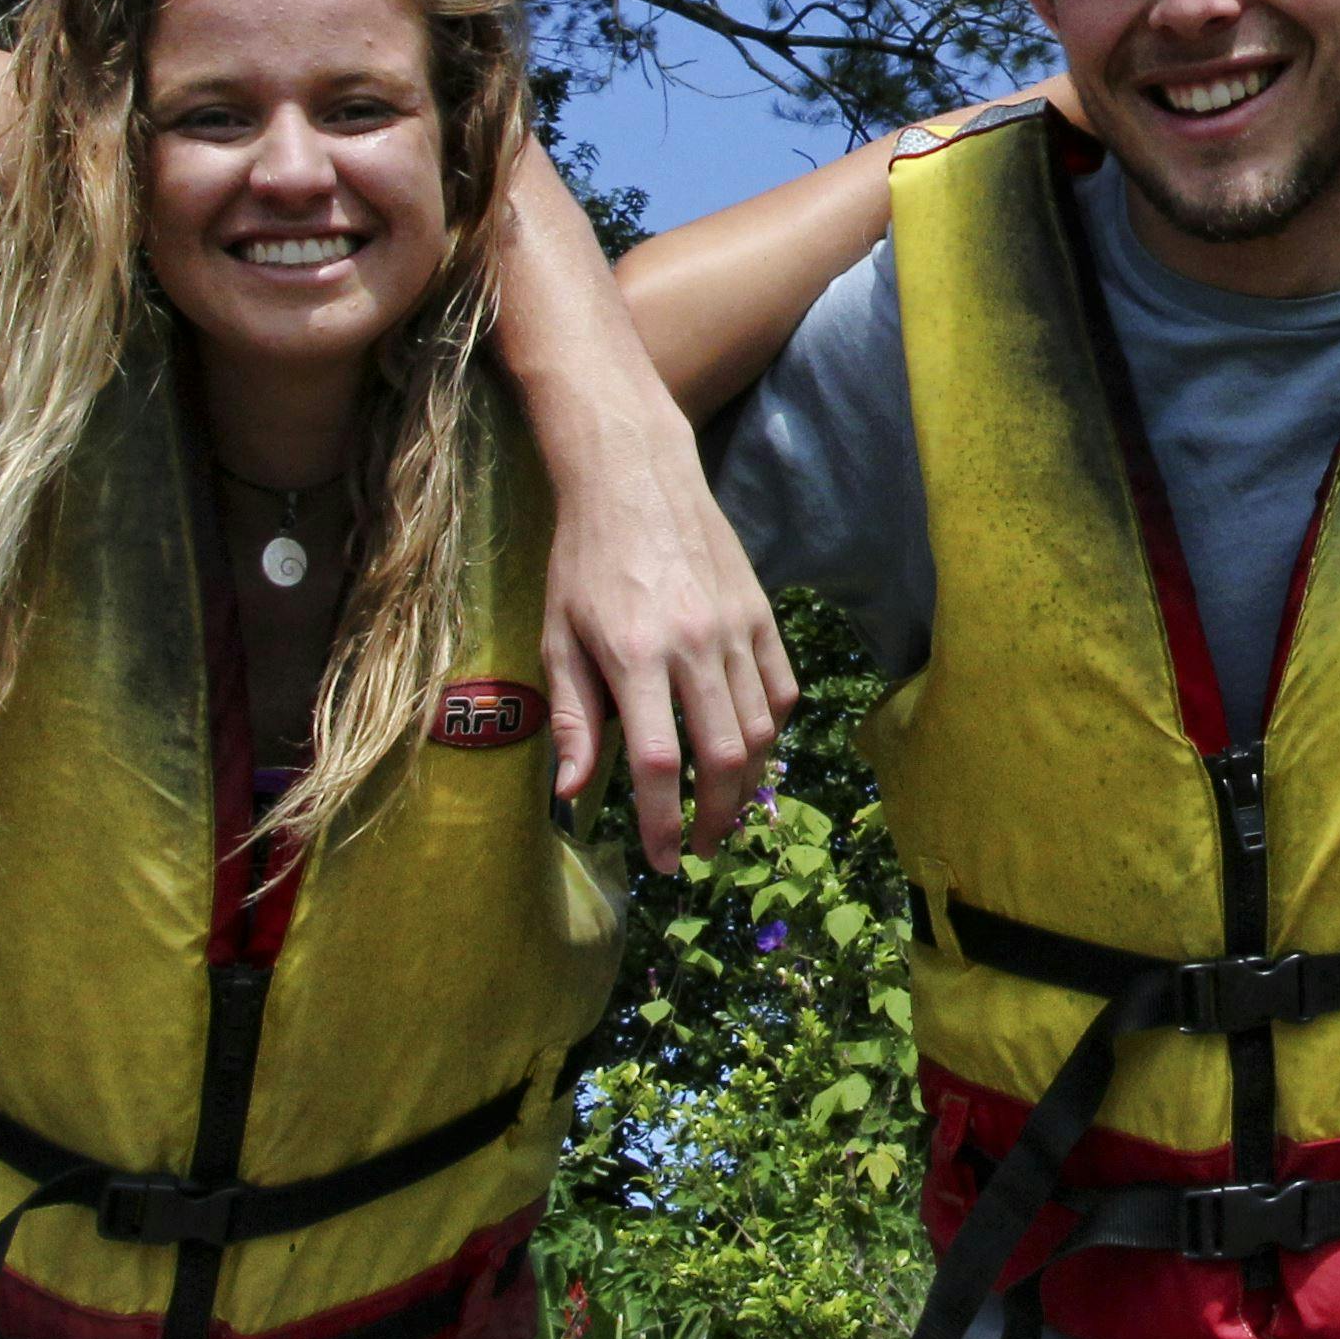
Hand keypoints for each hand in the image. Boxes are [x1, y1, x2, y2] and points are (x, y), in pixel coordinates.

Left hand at [538, 406, 795, 873]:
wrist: (634, 477)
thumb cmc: (582, 560)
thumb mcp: (558, 637)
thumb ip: (573, 718)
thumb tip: (572, 792)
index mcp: (635, 655)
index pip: (660, 762)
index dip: (663, 822)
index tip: (662, 860)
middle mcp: (694, 645)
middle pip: (724, 757)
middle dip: (716, 819)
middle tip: (701, 848)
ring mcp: (736, 628)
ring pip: (761, 730)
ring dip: (747, 785)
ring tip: (725, 811)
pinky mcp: (762, 613)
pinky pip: (781, 691)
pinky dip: (771, 732)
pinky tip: (750, 750)